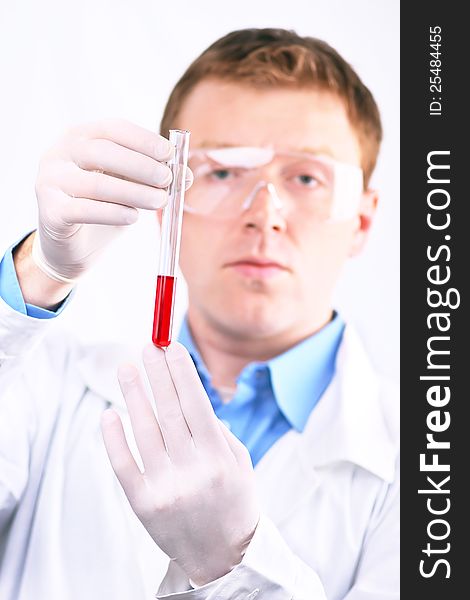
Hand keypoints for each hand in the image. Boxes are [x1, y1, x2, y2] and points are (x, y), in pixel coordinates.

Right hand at [33, 119, 191, 282]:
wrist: (71, 246)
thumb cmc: (102, 207)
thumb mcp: (129, 186)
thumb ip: (152, 176)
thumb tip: (186, 175)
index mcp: (79, 136)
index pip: (113, 129)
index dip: (143, 140)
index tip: (170, 155)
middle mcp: (59, 153)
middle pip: (102, 152)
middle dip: (140, 165)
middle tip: (167, 180)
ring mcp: (50, 181)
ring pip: (96, 184)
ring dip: (133, 192)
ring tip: (159, 201)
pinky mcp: (50, 211)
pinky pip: (84, 210)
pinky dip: (113, 212)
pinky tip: (133, 217)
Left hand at [101, 342, 259, 585]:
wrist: (222, 558)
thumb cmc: (234, 502)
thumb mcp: (239, 463)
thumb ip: (216, 430)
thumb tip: (186, 395)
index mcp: (219, 457)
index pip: (195, 403)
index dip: (181, 372)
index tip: (171, 347)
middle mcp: (193, 471)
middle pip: (169, 410)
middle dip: (157, 373)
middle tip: (148, 346)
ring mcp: (165, 487)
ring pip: (143, 430)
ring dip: (134, 394)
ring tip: (127, 368)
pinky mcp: (143, 504)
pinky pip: (123, 463)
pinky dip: (114, 437)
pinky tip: (110, 413)